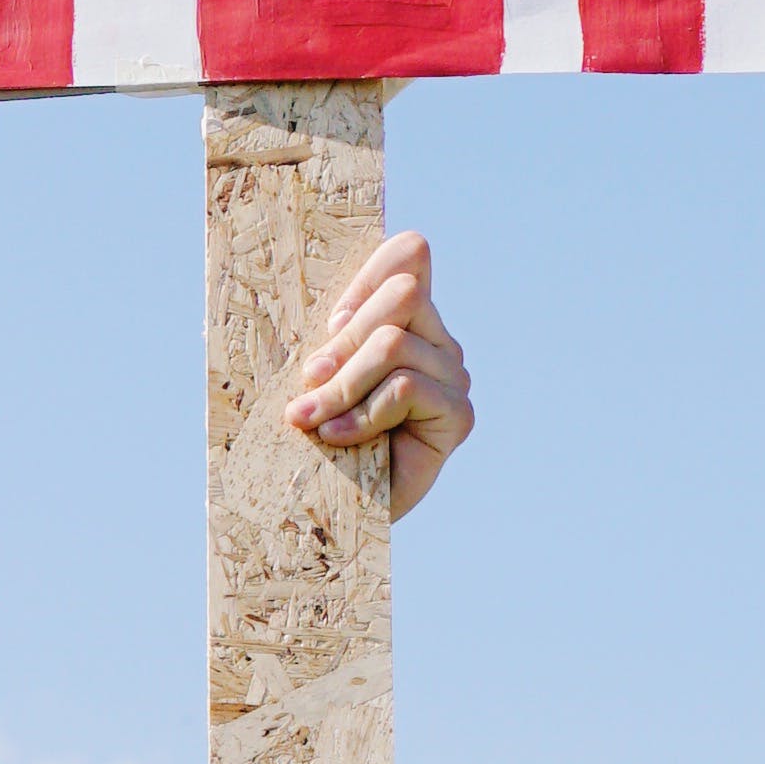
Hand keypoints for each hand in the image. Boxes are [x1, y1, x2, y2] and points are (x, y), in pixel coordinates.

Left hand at [285, 230, 472, 519]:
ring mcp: (453, 376)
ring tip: (308, 418)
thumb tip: (324, 289)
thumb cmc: (317, 433)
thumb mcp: (317, 369)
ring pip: (394, 345)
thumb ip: (330, 325)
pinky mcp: (457, 416)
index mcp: (408, 316)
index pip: (409, 255)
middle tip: (308, 382)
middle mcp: (439, 340)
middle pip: (401, 295)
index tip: (328, 325)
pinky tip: (338, 438)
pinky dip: (362, 414)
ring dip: (342, 386)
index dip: (367, 276)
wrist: (333, 508)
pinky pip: (406, 388)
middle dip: (344, 340)